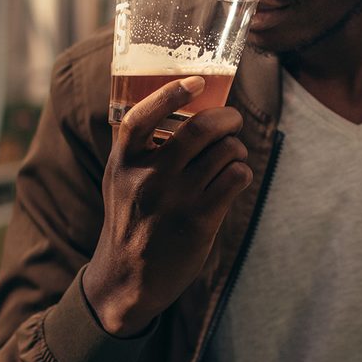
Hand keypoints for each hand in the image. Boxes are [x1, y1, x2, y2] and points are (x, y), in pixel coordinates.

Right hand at [83, 77, 252, 336]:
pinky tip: (234, 178)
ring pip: (226, 152)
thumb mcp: (119, 180)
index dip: (170, 94)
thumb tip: (176, 108)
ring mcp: (175, 200)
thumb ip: (139, 149)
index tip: (196, 81)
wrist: (126, 279)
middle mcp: (147, 178)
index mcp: (123, 162)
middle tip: (232, 121)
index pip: (142, 117)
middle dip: (227, 119)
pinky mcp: (199, 221)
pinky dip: (242, 171)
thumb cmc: (129, 221)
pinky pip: (236, 177)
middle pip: (201, 129)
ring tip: (232, 156)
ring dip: (237, 148)